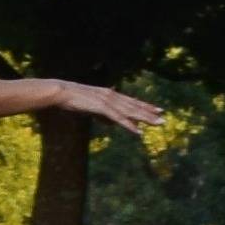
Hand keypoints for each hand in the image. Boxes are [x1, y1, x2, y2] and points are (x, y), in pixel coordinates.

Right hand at [54, 80, 170, 135]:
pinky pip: (119, 118)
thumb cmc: (73, 99)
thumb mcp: (91, 108)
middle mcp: (112, 96)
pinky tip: (138, 131)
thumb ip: (103, 115)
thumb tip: (112, 124)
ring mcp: (108, 101)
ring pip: (130, 112)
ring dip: (145, 118)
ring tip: (157, 124)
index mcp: (110, 95)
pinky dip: (129, 125)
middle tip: (163, 119)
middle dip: (149, 113)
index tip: (157, 110)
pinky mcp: (102, 107)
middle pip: (134, 106)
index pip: (131, 101)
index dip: (145, 106)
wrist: (60, 92)